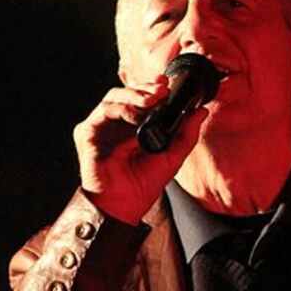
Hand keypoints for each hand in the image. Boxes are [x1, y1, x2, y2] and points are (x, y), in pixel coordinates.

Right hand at [73, 78, 207, 223]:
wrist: (125, 205)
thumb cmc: (143, 184)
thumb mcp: (173, 157)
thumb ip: (187, 134)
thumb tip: (202, 111)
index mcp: (133, 125)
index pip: (141, 97)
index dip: (153, 88)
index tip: (167, 85)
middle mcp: (116, 123)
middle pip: (127, 92)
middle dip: (145, 88)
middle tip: (161, 90)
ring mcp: (101, 126)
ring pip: (114, 97)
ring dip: (134, 95)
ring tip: (152, 101)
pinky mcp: (88, 133)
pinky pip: (103, 112)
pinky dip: (121, 109)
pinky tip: (135, 115)